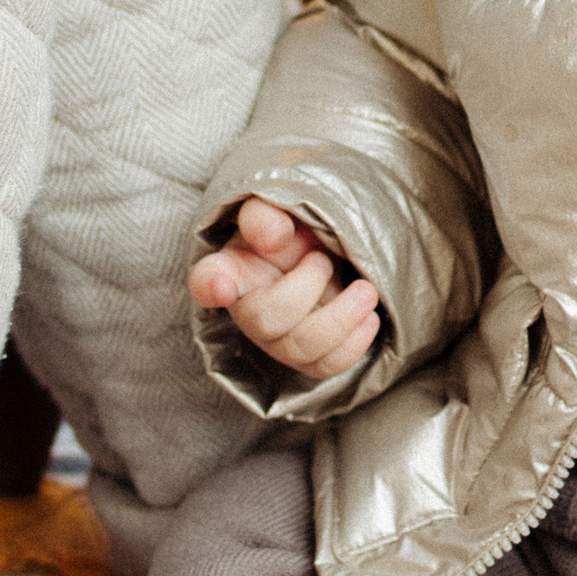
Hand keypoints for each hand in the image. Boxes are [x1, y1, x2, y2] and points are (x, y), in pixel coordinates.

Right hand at [187, 195, 379, 381]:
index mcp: (230, 269)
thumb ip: (268, 215)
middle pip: (266, 320)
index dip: (211, 287)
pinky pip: (326, 366)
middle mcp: (248, 311)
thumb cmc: (293, 230)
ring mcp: (277, 340)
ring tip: (365, 289)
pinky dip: (355, 342)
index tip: (222, 286)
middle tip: (323, 259)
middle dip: (307, 288)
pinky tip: (369, 316)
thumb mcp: (279, 209)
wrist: (326, 252)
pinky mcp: (307, 358)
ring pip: (300, 349)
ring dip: (341, 318)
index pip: (207, 280)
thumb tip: (272, 237)